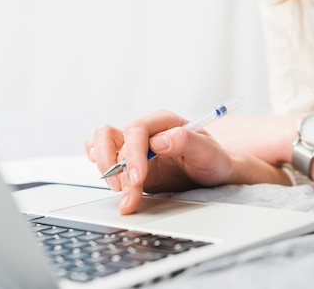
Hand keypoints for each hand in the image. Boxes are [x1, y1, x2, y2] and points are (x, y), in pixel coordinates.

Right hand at [85, 110, 235, 213]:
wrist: (212, 172)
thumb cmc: (212, 159)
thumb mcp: (209, 153)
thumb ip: (187, 142)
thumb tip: (160, 140)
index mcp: (164, 122)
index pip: (137, 129)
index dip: (133, 153)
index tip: (137, 178)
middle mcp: (146, 131)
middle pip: (111, 135)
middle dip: (114, 165)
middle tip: (123, 189)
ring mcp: (134, 145)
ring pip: (101, 142)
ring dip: (104, 168)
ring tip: (120, 192)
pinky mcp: (127, 161)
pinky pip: (101, 155)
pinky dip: (100, 167)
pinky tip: (111, 182)